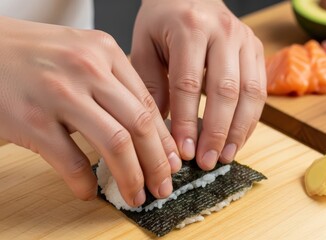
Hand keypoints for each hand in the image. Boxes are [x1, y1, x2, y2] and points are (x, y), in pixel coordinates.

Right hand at [0, 17, 180, 205]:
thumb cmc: (34, 54)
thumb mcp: (81, 52)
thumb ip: (112, 81)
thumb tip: (143, 127)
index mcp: (105, 52)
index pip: (147, 103)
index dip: (164, 139)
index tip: (172, 161)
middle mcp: (88, 69)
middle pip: (139, 125)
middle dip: (157, 163)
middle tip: (163, 186)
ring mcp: (60, 94)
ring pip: (115, 144)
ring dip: (132, 177)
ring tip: (137, 195)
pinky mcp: (33, 120)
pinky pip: (71, 160)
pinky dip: (84, 182)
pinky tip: (89, 191)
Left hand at [131, 0, 266, 169]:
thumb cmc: (163, 20)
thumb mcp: (144, 45)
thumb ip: (150, 85)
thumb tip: (161, 132)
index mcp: (190, 27)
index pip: (188, 83)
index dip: (186, 121)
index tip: (183, 151)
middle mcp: (223, 31)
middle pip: (226, 90)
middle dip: (216, 131)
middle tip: (207, 161)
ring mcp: (246, 40)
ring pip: (250, 93)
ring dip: (239, 130)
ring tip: (225, 156)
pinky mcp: (257, 50)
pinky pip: (261, 91)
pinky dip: (251, 119)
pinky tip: (237, 138)